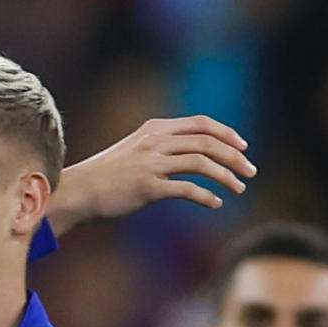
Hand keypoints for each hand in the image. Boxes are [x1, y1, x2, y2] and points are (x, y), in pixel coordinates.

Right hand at [51, 116, 254, 228]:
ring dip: (227, 177)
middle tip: (250, 172)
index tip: (243, 147)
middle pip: (207, 142)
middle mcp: (155, 142)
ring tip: (239, 189)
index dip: (227, 134)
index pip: (201, 123)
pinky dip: (206, 196)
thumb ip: (161, 147)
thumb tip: (191, 154)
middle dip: (235, 157)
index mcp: (154, 130)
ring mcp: (151, 164)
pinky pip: (187, 189)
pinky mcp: (147, 187)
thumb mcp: (133, 150)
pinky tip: (215, 203)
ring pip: (202, 163)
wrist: (77, 192)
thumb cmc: (105, 176)